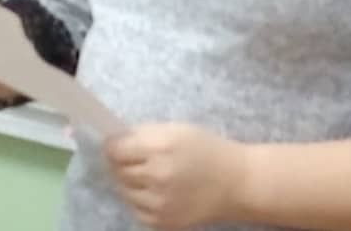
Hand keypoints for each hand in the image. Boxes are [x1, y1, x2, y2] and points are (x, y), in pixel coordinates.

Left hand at [104, 123, 248, 229]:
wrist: (236, 184)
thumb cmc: (207, 150)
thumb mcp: (177, 129)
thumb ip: (144, 133)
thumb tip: (114, 141)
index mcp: (161, 147)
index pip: (115, 150)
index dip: (114, 146)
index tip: (119, 145)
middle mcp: (157, 176)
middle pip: (117, 170)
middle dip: (122, 163)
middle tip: (138, 159)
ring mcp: (158, 203)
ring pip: (124, 191)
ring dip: (131, 182)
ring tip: (151, 176)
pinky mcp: (160, 223)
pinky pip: (136, 209)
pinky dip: (141, 200)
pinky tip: (158, 192)